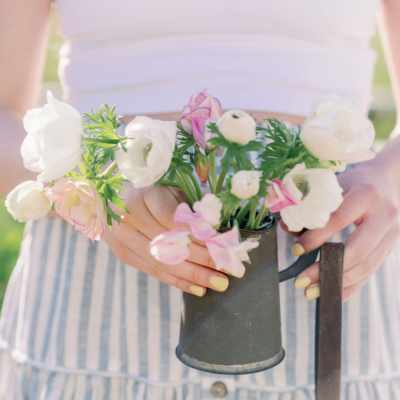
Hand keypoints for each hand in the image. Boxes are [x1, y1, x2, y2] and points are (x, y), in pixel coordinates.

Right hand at [103, 186, 231, 296]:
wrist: (110, 199)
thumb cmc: (152, 192)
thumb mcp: (172, 191)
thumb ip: (190, 211)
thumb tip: (217, 237)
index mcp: (145, 195)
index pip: (176, 222)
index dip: (201, 238)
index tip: (226, 248)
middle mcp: (129, 216)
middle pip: (171, 245)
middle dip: (203, 260)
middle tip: (231, 271)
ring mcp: (122, 237)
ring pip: (162, 262)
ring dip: (193, 275)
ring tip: (218, 283)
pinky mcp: (122, 253)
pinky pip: (152, 271)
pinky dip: (177, 281)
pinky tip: (197, 288)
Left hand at [292, 158, 399, 300]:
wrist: (391, 180)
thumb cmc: (356, 181)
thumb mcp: (334, 183)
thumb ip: (311, 203)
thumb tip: (287, 226)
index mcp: (365, 196)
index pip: (338, 220)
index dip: (316, 237)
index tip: (296, 250)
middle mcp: (383, 216)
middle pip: (358, 250)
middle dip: (328, 268)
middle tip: (302, 280)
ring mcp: (392, 235)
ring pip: (366, 266)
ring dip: (337, 282)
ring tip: (311, 290)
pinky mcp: (391, 248)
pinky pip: (371, 272)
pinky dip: (351, 286)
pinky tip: (331, 292)